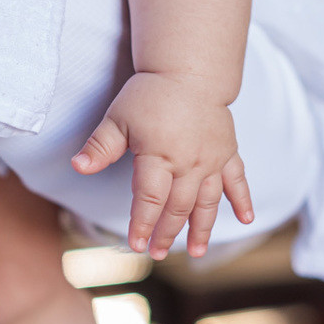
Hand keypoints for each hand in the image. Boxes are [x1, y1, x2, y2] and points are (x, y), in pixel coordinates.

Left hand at [71, 72, 254, 259]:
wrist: (189, 70)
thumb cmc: (151, 93)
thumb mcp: (118, 117)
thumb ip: (100, 146)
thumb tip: (77, 167)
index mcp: (161, 155)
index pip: (151, 199)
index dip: (143, 224)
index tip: (136, 244)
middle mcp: (190, 162)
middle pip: (178, 207)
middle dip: (167, 233)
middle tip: (158, 253)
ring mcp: (212, 159)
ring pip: (208, 201)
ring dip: (203, 229)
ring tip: (198, 252)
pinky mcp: (228, 152)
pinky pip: (238, 180)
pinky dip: (243, 200)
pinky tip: (246, 220)